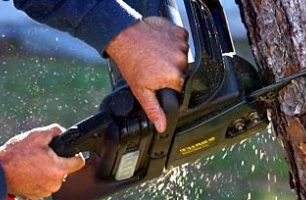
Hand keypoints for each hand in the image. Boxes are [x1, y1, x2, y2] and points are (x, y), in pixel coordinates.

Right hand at [0, 124, 84, 198]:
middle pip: (65, 169)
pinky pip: (43, 184)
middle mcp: (54, 183)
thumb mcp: (37, 135)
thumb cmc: (15, 154)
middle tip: (43, 156)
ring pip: (54, 177)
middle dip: (57, 161)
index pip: (79, 162)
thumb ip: (56, 131)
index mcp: (58, 169)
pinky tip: (29, 172)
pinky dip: (39, 178)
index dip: (75, 154)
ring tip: (33, 163)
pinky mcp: (36, 195)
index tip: (68, 152)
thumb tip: (64, 132)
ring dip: (47, 170)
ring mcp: (45, 191)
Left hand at [105, 17, 188, 132]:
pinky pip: (182, 40)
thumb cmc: (130, 62)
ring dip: (172, 55)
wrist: (123, 36)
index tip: (157, 78)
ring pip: (182, 55)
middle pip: (182, 71)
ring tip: (155, 54)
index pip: (179, 86)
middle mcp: (182, 61)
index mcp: (175, 77)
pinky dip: (173, 42)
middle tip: (153, 66)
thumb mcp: (141, 91)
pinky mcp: (179, 32)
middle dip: (170, 70)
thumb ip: (154, 110)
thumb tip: (163, 126)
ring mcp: (182, 45)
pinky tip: (160, 44)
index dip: (167, 83)